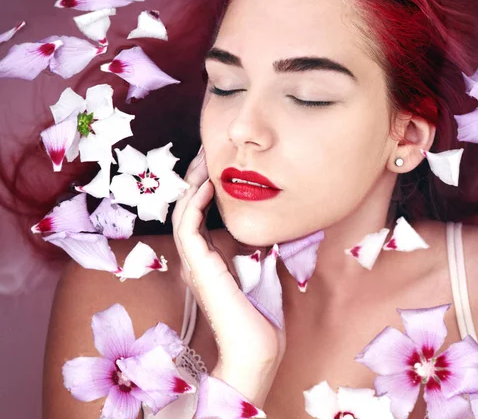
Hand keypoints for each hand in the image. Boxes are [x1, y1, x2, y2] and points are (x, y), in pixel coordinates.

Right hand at [172, 146, 285, 407]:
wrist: (256, 348)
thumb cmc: (261, 313)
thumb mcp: (261, 266)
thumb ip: (259, 244)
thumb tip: (272, 220)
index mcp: (209, 258)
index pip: (198, 213)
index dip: (204, 187)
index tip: (217, 164)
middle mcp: (197, 257)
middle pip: (186, 207)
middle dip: (195, 178)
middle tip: (207, 152)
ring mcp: (194, 262)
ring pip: (182, 212)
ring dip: (191, 184)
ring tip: (204, 160)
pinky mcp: (197, 265)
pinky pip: (186, 226)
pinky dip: (193, 203)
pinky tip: (206, 185)